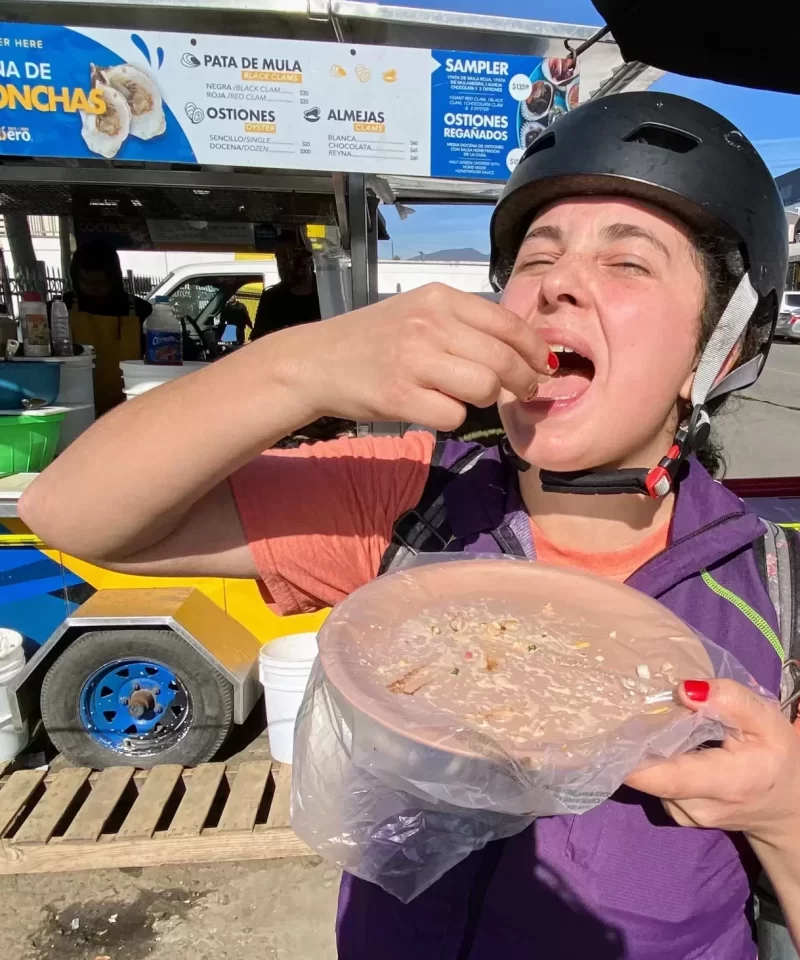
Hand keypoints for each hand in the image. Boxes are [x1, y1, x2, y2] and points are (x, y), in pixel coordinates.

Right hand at [272, 284, 554, 430]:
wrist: (318, 361)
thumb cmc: (373, 338)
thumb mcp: (418, 312)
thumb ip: (464, 324)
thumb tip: (520, 349)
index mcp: (439, 299)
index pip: (507, 324)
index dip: (534, 349)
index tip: (544, 365)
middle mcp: (429, 324)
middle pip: (503, 360)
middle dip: (524, 381)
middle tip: (526, 391)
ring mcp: (414, 361)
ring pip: (484, 388)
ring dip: (485, 399)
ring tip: (469, 396)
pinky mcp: (401, 397)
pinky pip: (453, 416)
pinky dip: (451, 417)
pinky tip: (433, 407)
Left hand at [626, 679, 799, 844]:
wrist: (783, 808)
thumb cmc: (775, 758)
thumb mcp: (767, 721)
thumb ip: (730, 701)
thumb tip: (683, 689)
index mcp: (726, 783)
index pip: (667, 776)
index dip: (630, 756)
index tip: (607, 731)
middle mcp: (696, 807)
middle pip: (648, 772)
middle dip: (633, 739)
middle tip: (621, 704)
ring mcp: (681, 814)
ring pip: (647, 776)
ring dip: (643, 747)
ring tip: (645, 717)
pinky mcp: (673, 812)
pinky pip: (653, 781)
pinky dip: (652, 759)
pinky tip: (659, 739)